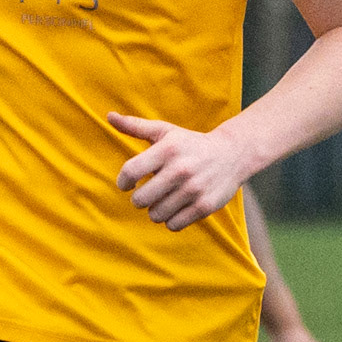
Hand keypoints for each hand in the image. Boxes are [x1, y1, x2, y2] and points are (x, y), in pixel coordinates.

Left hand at [110, 112, 248, 231]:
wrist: (232, 154)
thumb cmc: (190, 143)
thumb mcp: (165, 131)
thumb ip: (135, 126)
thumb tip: (109, 116)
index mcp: (167, 150)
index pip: (130, 172)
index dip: (123, 181)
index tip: (127, 183)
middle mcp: (180, 169)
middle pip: (140, 200)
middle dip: (140, 198)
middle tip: (148, 193)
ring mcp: (193, 189)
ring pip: (155, 215)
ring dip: (156, 210)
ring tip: (164, 199)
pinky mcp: (204, 206)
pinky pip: (173, 225)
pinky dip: (171, 220)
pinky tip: (177, 207)